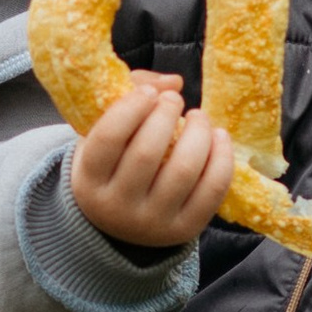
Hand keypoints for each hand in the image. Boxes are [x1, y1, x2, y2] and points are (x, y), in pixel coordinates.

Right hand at [68, 72, 239, 252]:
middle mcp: (117, 206)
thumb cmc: (113, 165)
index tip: (149, 93)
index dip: (131, 107)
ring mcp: (152, 222)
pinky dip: (222, 157)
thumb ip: (129, 96)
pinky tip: (218, 137)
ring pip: (183, 171)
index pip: (108, 138)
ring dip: (198, 133)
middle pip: (147, 153)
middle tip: (174, 100)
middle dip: (166, 115)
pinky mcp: (185, 230)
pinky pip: (212, 190)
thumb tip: (173, 81)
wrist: (121, 224)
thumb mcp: (103, 134)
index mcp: (89, 179)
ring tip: (198, 117)